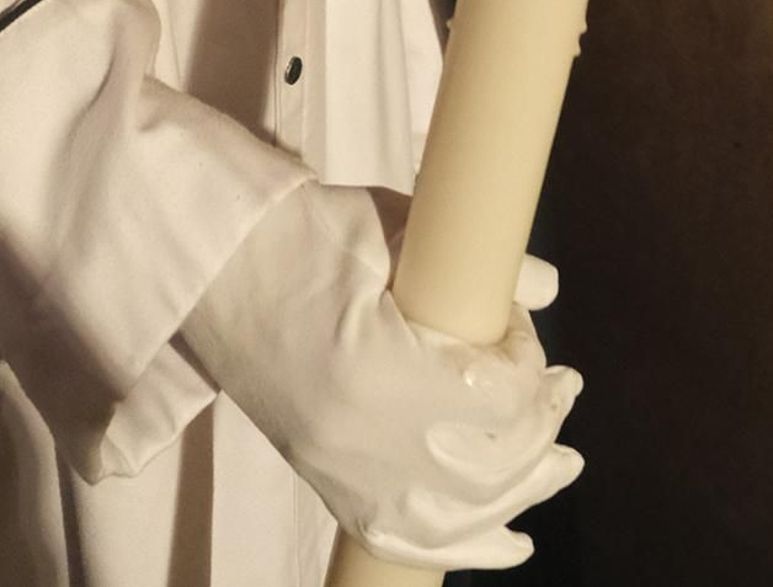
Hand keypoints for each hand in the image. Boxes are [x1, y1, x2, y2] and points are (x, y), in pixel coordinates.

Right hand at [180, 180, 581, 570]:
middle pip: (489, 467)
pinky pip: (413, 544)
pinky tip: (513, 538)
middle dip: (540, 427)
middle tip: (566, 385)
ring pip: (461, 519)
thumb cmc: (293, 233)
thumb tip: (546, 281)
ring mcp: (344, 477)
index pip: (495, 398)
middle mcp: (364, 444)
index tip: (519, 324)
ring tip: (562, 462)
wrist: (206, 269)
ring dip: (522, 490)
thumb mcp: (381, 227)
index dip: (527, 364)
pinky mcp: (330, 488)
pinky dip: (470, 545)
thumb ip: (466, 259)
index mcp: (377, 373)